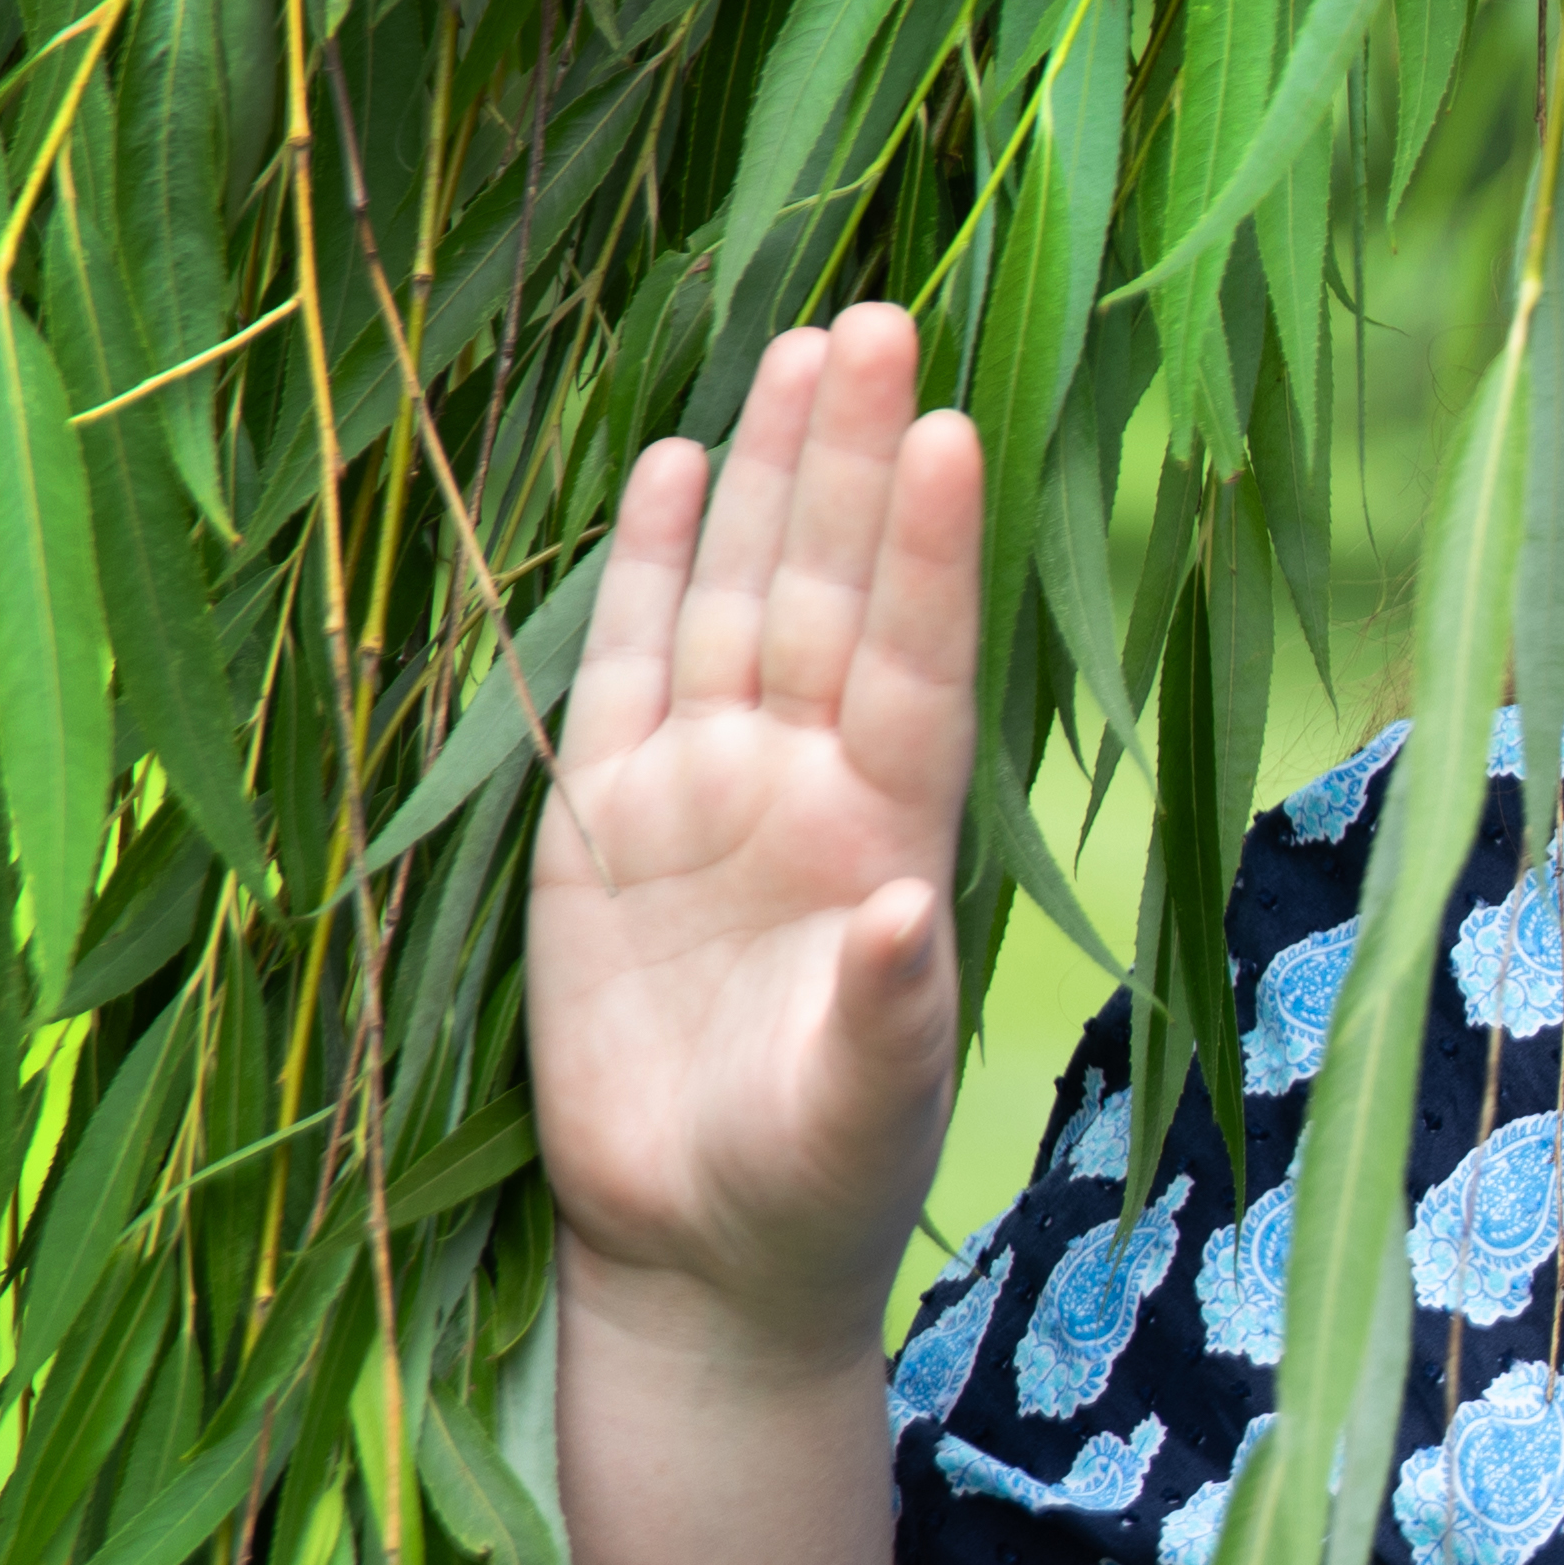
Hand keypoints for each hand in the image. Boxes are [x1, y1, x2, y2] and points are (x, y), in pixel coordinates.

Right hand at [526, 310, 988, 1365]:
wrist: (700, 1245)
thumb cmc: (810, 1185)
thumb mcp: (857, 1119)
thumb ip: (883, 1019)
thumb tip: (910, 914)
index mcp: (888, 840)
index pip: (918, 667)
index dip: (931, 553)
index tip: (957, 429)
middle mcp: (806, 784)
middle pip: (834, 592)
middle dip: (856, 461)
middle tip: (884, 319)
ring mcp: (708, 787)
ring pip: (743, 599)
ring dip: (771, 479)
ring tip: (806, 347)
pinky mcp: (606, 816)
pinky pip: (628, 664)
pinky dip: (649, 568)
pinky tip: (674, 464)